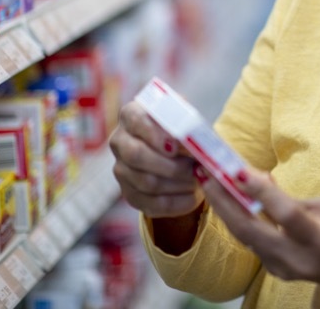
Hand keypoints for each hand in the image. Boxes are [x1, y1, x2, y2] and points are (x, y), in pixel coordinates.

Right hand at [110, 101, 202, 218]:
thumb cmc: (184, 130)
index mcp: (132, 114)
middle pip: (136, 155)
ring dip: (178, 184)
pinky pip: (152, 204)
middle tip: (194, 168)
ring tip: (198, 180)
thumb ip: (189, 125)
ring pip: (146, 182)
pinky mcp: (130, 194)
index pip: (135, 119)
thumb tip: (193, 145)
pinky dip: (177, 203)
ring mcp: (122, 170)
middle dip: (170, 164)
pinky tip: (194, 197)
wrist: (181, 154)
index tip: (175, 146)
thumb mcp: (187, 119)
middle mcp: (120, 141)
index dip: (154, 133)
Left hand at [196, 166, 319, 288]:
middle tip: (207, 175)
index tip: (239, 171)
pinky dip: (240, 220)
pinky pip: (252, 243)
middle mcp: (299, 259)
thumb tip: (260, 181)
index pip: (286, 215)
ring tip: (211, 184)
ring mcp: (285, 270)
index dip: (262, 193)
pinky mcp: (276, 271)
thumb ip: (293, 198)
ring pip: (246, 238)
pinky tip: (231, 201)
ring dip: (226, 210)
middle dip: (225, 201)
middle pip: (252, 230)